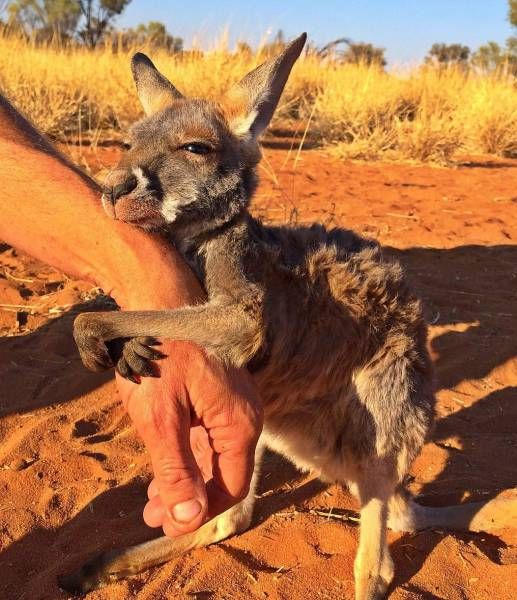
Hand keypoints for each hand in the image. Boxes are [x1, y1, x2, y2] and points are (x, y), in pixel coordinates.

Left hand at [116, 340, 261, 536]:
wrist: (159, 303)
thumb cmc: (158, 356)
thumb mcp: (160, 418)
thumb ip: (177, 470)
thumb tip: (188, 521)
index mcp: (239, 423)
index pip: (231, 486)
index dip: (200, 512)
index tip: (167, 525)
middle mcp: (244, 415)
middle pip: (224, 472)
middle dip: (190, 498)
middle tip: (152, 515)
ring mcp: (232, 404)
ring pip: (215, 455)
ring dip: (187, 478)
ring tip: (153, 499)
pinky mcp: (218, 396)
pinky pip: (209, 435)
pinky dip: (188, 454)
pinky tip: (165, 466)